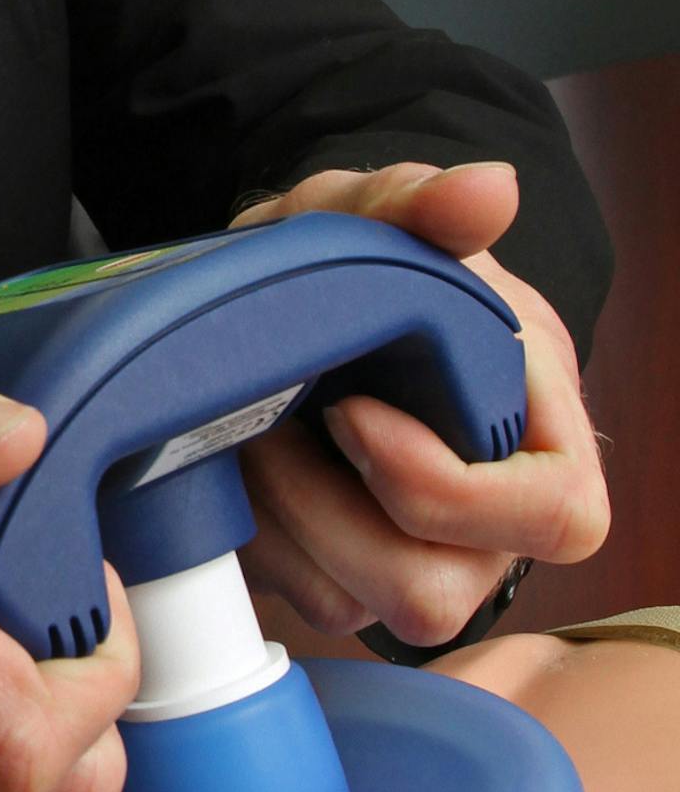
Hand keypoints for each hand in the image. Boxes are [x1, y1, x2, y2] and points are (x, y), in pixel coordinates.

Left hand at [230, 162, 608, 645]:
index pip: (558, 515)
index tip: (351, 411)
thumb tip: (490, 187)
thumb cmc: (361, 259)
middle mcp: (488, 524)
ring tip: (248, 431)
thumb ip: (419, 200)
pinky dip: (252, 539)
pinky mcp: (343, 580)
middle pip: (437, 589)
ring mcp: (415, 561)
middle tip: (274, 418)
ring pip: (354, 603)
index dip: (450, 486)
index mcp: (537, 437)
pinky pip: (297, 601)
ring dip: (277, 518)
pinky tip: (232, 467)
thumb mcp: (369, 213)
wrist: (292, 293)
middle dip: (327, 506)